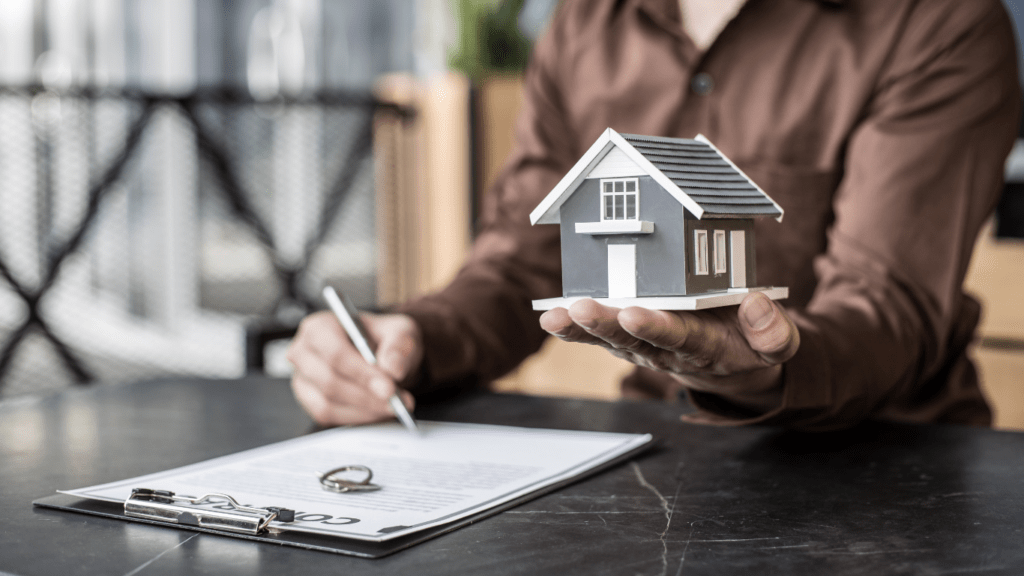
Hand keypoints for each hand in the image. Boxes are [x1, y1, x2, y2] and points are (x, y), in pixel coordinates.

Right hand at [287, 311, 422, 425]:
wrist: (379, 356)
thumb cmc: (383, 339)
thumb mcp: (399, 332)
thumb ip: (398, 346)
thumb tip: (392, 368)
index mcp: (320, 326)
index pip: (335, 353)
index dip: (362, 373)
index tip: (388, 387)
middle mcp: (303, 351)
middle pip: (329, 380)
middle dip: (366, 395)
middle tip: (395, 400)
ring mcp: (302, 378)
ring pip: (327, 402)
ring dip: (364, 409)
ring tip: (393, 406)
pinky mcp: (308, 400)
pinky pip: (328, 416)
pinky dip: (356, 417)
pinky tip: (377, 411)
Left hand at [538, 292, 799, 412]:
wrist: (732, 368)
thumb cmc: (751, 345)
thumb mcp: (778, 344)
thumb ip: (774, 332)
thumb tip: (755, 305)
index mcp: (706, 347)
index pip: (680, 337)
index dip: (657, 327)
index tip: (635, 314)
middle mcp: (669, 350)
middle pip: (634, 339)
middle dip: (606, 324)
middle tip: (581, 309)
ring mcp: (645, 346)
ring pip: (610, 338)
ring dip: (581, 328)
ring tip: (553, 317)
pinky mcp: (631, 339)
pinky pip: (601, 334)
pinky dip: (574, 327)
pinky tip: (550, 317)